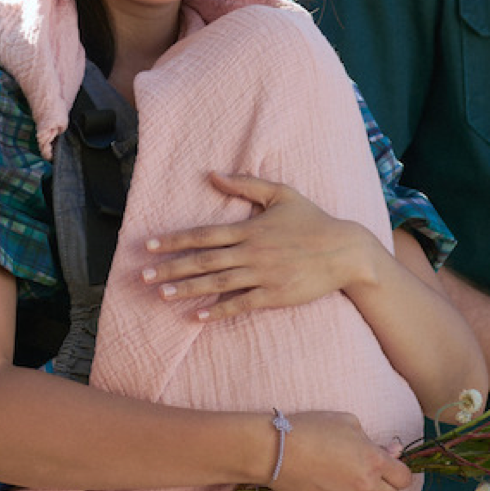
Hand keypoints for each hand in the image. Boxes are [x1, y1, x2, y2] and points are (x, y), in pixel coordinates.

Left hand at [139, 172, 378, 321]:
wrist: (345, 251)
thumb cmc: (313, 220)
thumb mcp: (281, 194)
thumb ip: (245, 184)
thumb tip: (212, 174)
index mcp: (249, 228)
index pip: (203, 234)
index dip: (174, 240)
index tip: (150, 246)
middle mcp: (251, 252)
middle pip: (203, 261)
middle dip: (171, 268)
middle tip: (143, 276)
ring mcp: (262, 275)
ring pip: (217, 283)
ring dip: (187, 289)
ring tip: (162, 295)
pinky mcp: (274, 295)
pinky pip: (241, 304)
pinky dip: (218, 310)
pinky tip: (198, 316)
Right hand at [269, 410, 413, 490]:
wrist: (277, 452)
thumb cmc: (312, 430)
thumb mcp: (347, 423)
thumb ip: (374, 440)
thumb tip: (394, 452)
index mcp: (374, 461)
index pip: (404, 478)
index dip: (398, 473)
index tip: (388, 470)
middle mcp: (365, 486)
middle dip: (384, 488)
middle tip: (368, 477)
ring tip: (350, 487)